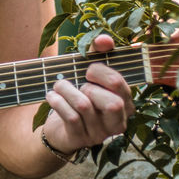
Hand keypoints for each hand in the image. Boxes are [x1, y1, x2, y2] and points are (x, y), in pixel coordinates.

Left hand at [41, 33, 134, 155]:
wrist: (61, 127)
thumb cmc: (80, 95)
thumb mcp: (90, 74)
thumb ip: (99, 53)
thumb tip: (104, 39)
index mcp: (126, 104)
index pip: (120, 85)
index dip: (102, 72)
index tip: (89, 70)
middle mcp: (117, 123)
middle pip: (112, 103)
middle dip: (90, 87)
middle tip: (79, 84)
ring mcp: (99, 134)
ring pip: (85, 107)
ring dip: (67, 90)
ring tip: (58, 86)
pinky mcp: (80, 139)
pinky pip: (70, 117)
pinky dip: (58, 101)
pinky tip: (51, 96)